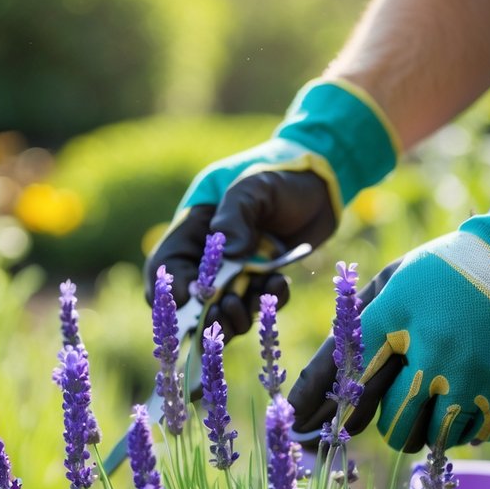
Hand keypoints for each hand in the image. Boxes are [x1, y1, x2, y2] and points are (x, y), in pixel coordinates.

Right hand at [144, 79, 398, 339]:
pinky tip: (280, 283)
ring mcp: (238, 271)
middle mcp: (211, 255)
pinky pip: (259, 303)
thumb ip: (236, 216)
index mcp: (194, 229)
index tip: (189, 299)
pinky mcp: (264, 280)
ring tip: (246, 304)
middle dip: (203, 313)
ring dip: (234, 315)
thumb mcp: (253, 186)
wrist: (322, 182)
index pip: (167, 266)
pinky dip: (268, 301)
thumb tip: (229, 256)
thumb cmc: (280, 172)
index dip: (170, 288)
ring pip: (225, 309)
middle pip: (192, 298)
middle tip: (220, 315)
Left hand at [290, 175, 489, 451]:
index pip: (354, 381)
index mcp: (402, 325)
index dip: (334, 406)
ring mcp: (477, 378)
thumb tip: (329, 385)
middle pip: (398, 425)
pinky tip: (464, 407)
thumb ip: (361, 328)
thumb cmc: (447, 270)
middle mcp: (437, 358)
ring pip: (437, 437)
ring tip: (435, 408)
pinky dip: (466, 429)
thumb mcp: (395, 285)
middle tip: (397, 418)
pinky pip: (476, 435)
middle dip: (391, 425)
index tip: (320, 425)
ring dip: (429, 429)